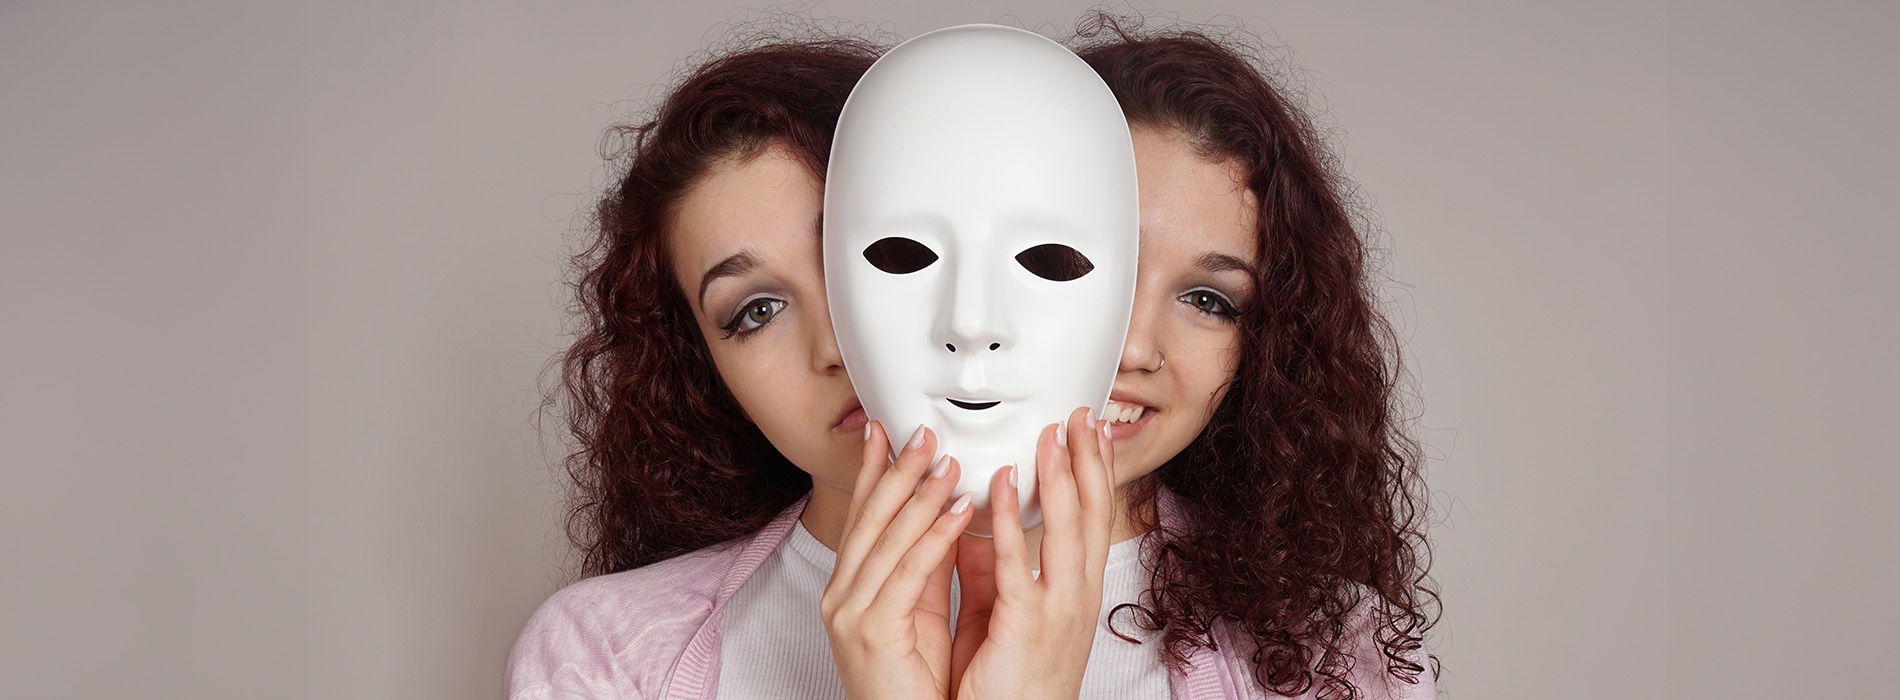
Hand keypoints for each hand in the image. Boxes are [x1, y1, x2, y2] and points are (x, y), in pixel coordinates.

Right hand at [821, 421, 975, 699]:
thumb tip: (945, 518)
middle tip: (923, 432)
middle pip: (869, 518)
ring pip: (888, 538)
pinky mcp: (870, 631)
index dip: (873, 471)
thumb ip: (927, 566)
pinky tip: (958, 511)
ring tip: (947, 461)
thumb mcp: (921, 612)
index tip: (884, 432)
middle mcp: (842, 596)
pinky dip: (935, 536)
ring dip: (921, 495)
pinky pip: (908, 572)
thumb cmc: (914, 686)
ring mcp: (850, 613)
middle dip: (896, 470)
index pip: (863, 517)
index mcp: (852, 589)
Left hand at [950, 407, 1116, 699]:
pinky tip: (997, 484)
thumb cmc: (1007, 686)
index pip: (1092, 519)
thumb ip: (995, 569)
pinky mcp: (1026, 627)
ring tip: (1053, 433)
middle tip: (1084, 415)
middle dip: (1089, 460)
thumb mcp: (1008, 616)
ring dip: (1059, 476)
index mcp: (1074, 594)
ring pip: (1067, 530)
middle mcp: (1076, 597)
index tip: (1093, 432)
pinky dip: (1008, 518)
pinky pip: (1017, 563)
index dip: (1096, 472)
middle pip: (1092, 514)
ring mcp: (1057, 611)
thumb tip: (980, 524)